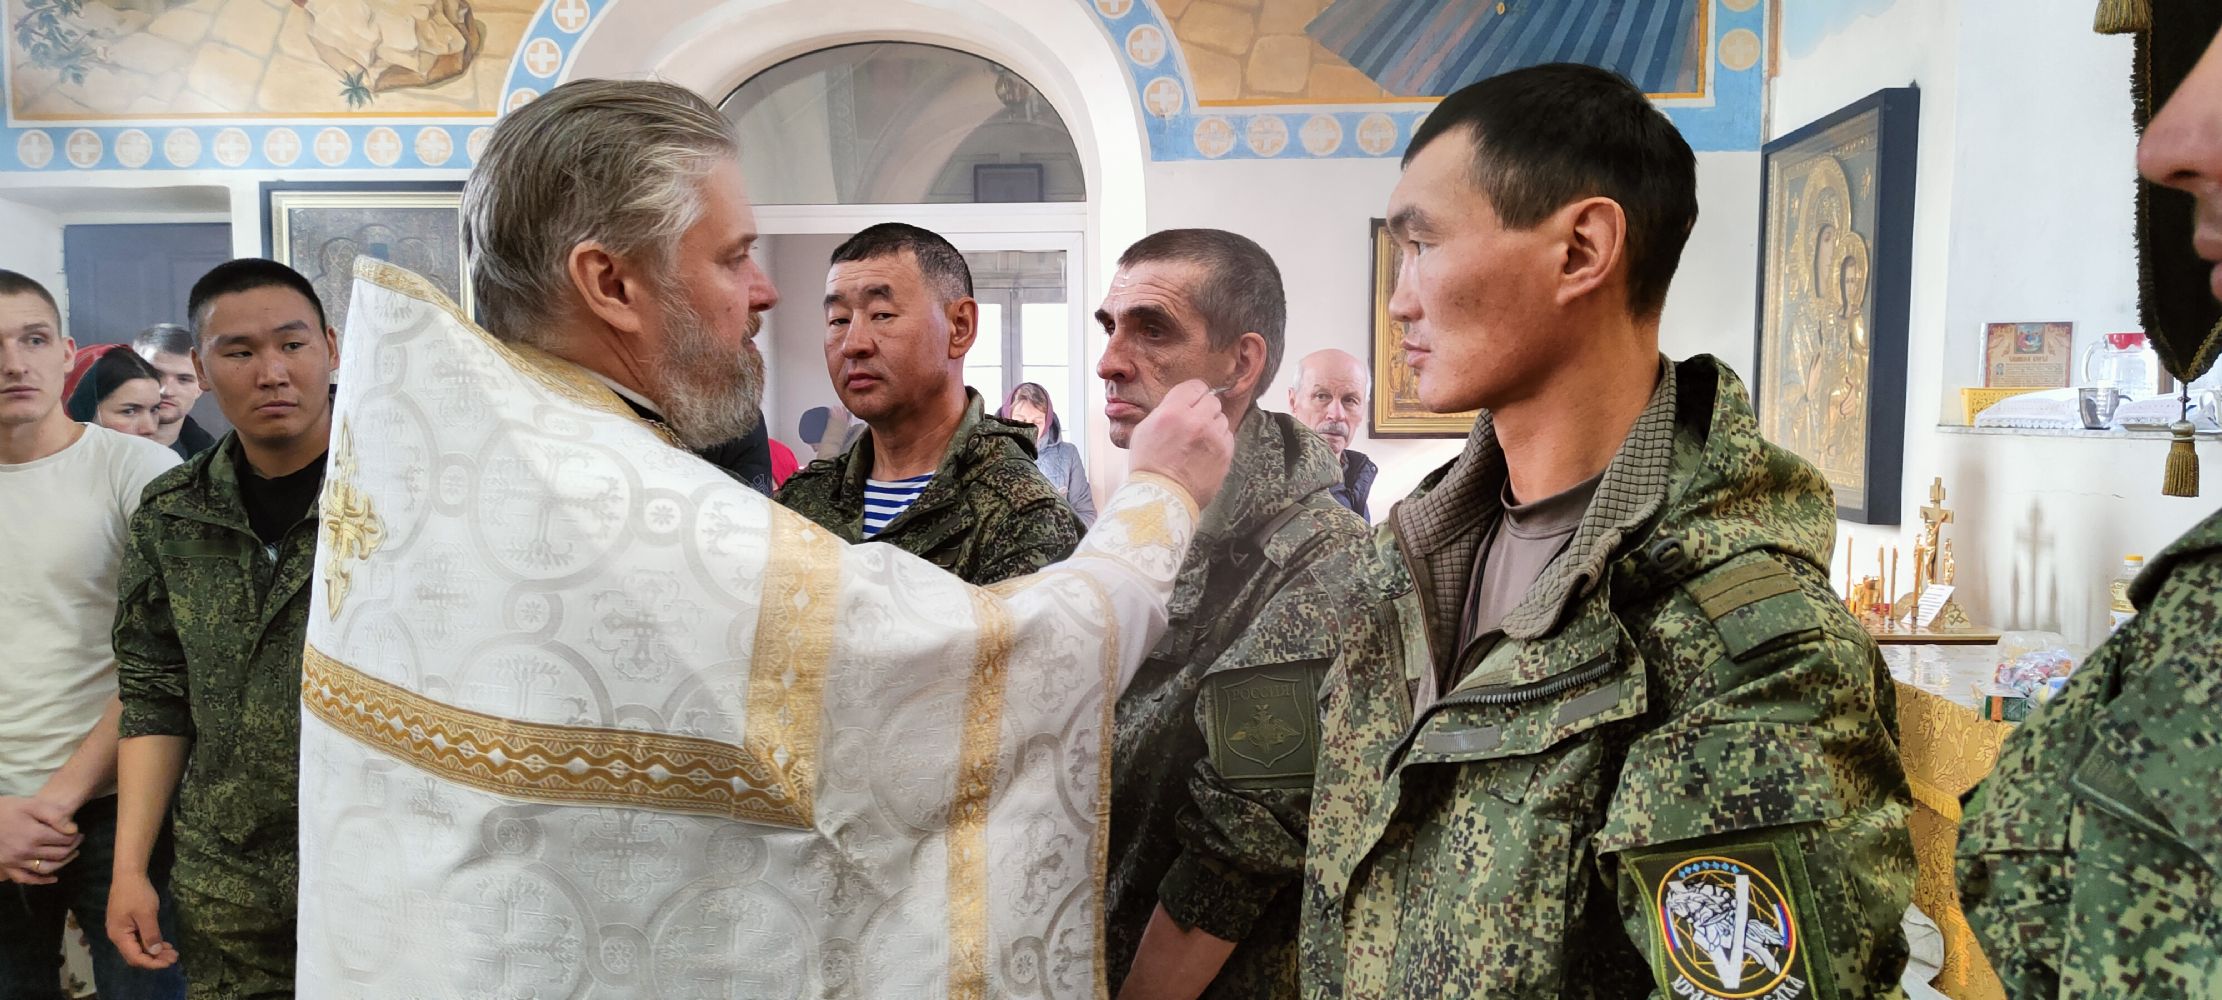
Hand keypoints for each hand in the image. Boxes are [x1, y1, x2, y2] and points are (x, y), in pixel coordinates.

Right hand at [0, 795, 79, 884]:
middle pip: (58, 854)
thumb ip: (54, 816)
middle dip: (72, 847)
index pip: (64, 840)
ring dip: (63, 863)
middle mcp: (26, 851)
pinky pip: (26, 879)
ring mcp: (16, 861)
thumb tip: (73, 830)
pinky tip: (54, 878)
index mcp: (34, 835)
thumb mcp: (32, 805)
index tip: (78, 832)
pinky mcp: (7, 867)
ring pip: (47, 868)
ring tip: (72, 854)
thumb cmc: (7, 809)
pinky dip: (41, 881)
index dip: (75, 836)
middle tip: (78, 840)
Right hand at [107, 873, 178, 969]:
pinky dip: (151, 943)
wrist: (129, 875)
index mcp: (119, 935)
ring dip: (154, 952)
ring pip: (138, 948)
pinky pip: (138, 939)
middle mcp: (117, 936)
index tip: (169, 963)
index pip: (135, 957)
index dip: (152, 963)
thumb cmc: (137, 893)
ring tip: (172, 952)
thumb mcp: (147, 914)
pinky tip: (163, 944)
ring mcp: (121, 930)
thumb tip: (155, 953)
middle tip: (174, 958)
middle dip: (155, 959)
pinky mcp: (127, 925)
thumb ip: (151, 934)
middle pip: (135, 955)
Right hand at [1127, 380, 1234, 510]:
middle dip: (1203, 409)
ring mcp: (1214, 438)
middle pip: (1212, 400)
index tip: (1190, 402)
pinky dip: (1219, 441)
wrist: (1163, 497)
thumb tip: (1182, 402)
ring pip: (1222, 418)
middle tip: (1193, 423)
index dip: (1193, 394)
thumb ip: (1165, 410)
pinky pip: (1228, 436)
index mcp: (1173, 412)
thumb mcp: (1144, 429)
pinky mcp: (1226, 453)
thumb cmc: (1149, 465)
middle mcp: (1197, 421)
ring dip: (1212, 425)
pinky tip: (1205, 452)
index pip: (1196, 386)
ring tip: (1198, 441)